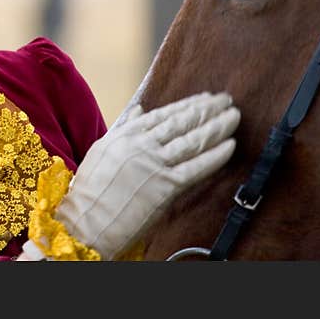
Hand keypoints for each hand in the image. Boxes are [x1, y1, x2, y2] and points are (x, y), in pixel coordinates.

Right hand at [53, 91, 239, 259]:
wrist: (86, 220)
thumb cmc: (91, 188)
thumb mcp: (102, 148)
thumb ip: (124, 127)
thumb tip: (139, 109)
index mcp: (127, 134)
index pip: (164, 114)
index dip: (188, 104)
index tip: (205, 98)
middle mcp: (143, 145)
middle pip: (182, 122)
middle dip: (208, 109)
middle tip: (226, 100)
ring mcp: (155, 165)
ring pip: (193, 140)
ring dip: (217, 126)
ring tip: (233, 115)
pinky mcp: (166, 187)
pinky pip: (196, 168)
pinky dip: (215, 156)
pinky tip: (230, 145)